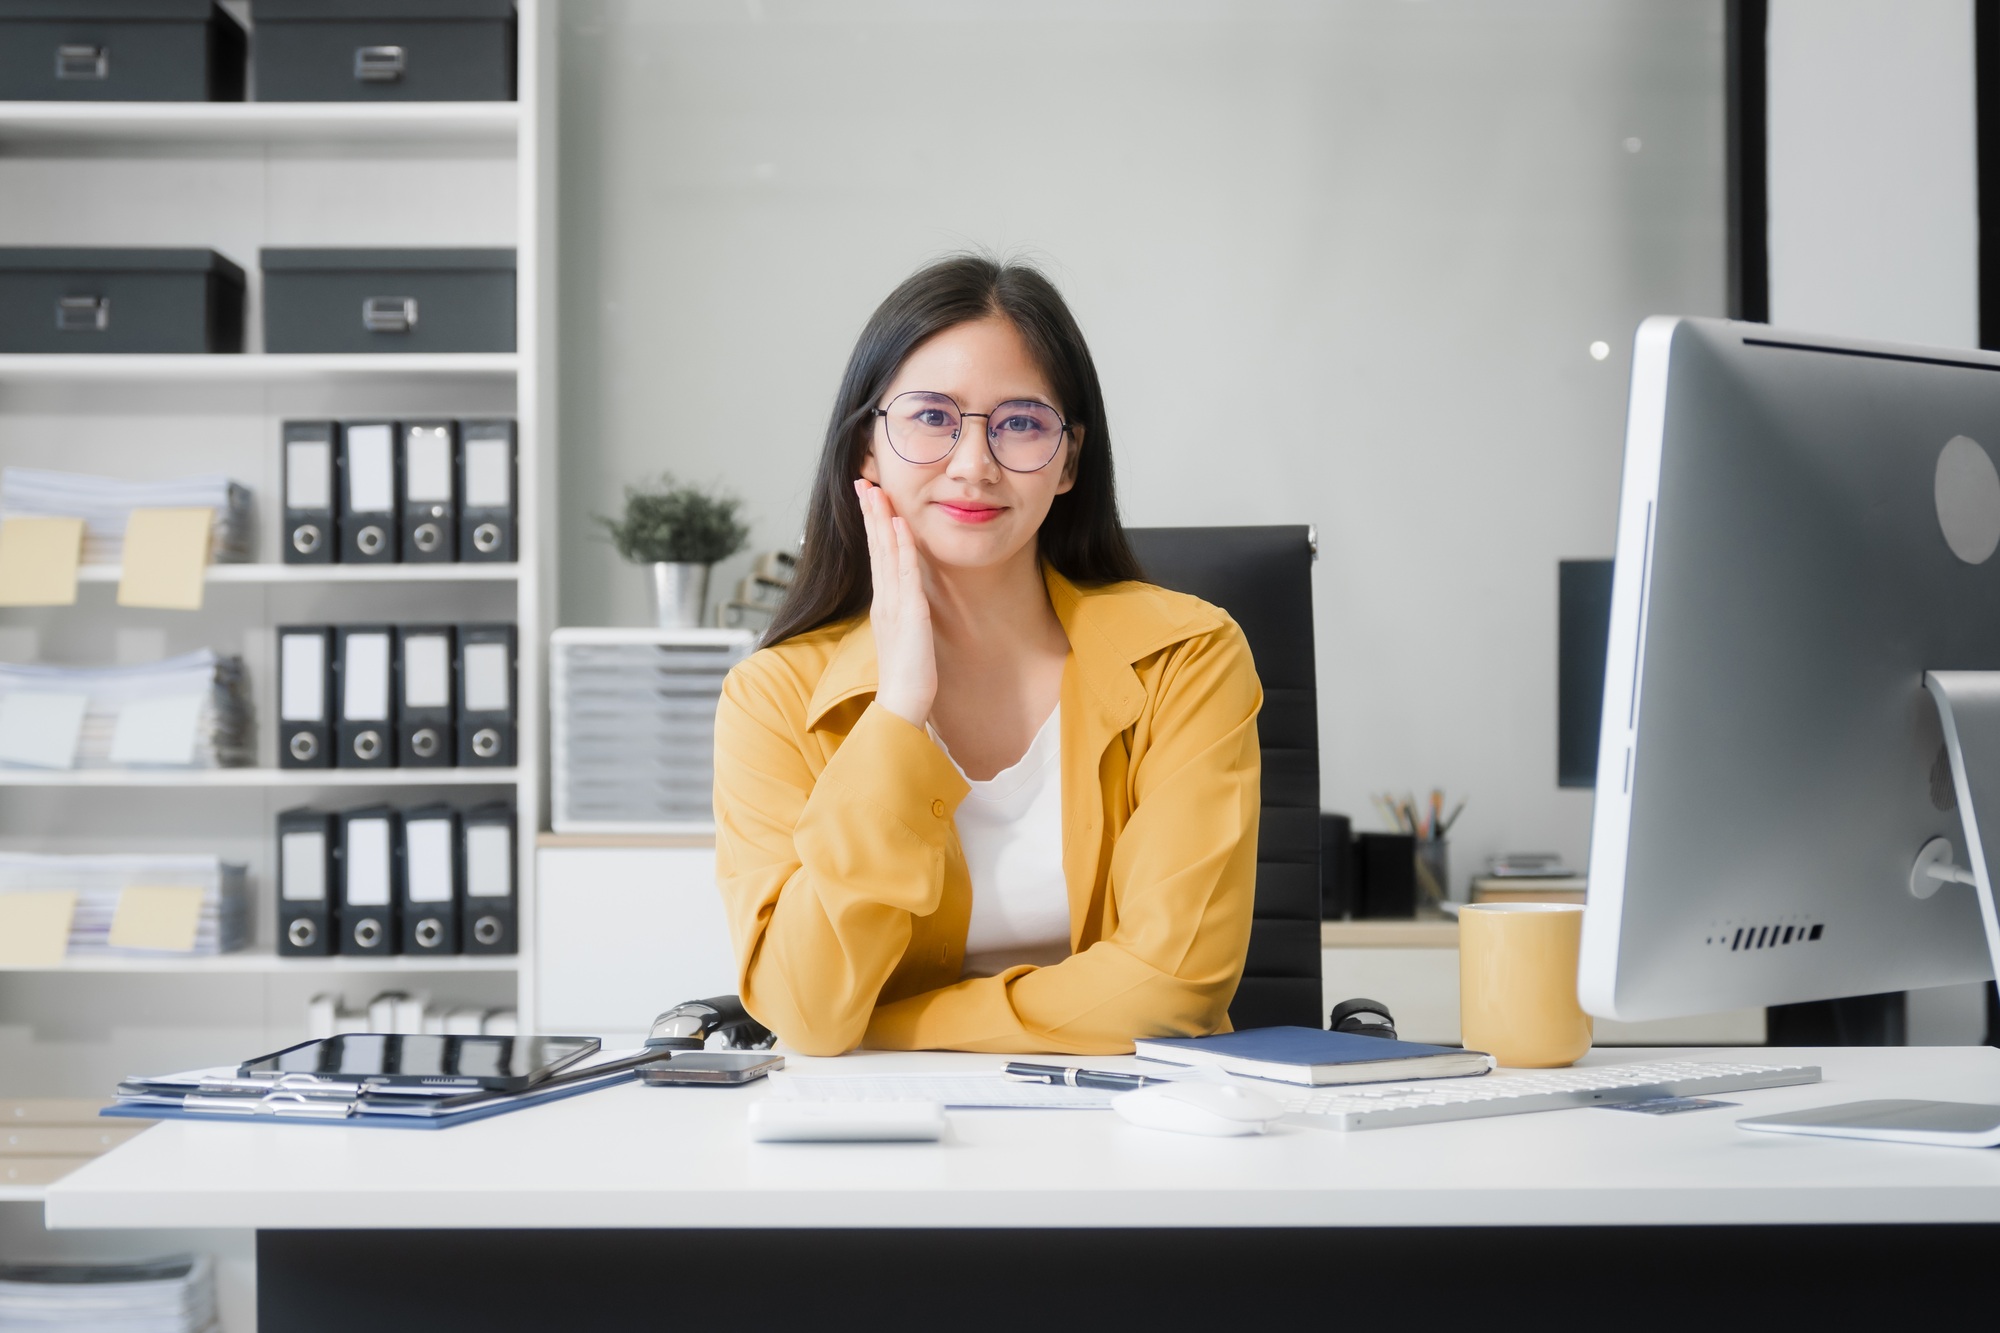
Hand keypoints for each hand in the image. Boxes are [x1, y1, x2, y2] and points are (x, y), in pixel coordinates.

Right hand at [855, 479, 935, 726]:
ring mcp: (894, 605)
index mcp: (883, 604)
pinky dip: (901, 547)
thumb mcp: (904, 638)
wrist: (902, 704)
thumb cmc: (906, 677)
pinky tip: (899, 525)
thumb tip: (905, 603)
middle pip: (875, 547)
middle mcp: (884, 599)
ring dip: (882, 520)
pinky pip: (904, 573)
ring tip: (877, 491)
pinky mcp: (909, 614)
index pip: (876, 556)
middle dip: (870, 513)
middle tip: (863, 481)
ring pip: (886, 553)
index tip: (868, 499)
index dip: (872, 526)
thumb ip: (904, 617)